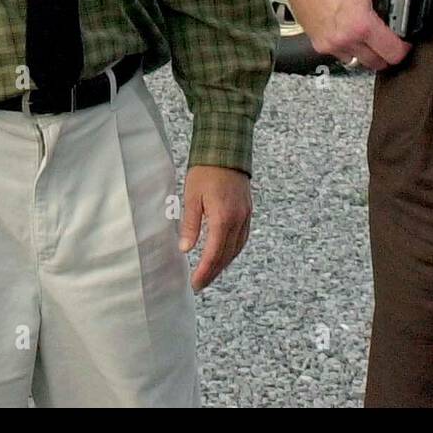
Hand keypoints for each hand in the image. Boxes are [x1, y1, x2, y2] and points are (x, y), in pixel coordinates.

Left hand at [179, 165, 251, 290]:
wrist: (227, 148)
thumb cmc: (206, 170)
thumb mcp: (192, 197)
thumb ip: (190, 224)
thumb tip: (185, 249)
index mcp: (223, 218)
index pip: (213, 253)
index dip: (204, 271)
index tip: (195, 284)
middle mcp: (238, 219)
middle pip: (226, 255)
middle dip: (213, 272)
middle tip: (200, 284)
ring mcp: (245, 215)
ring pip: (236, 248)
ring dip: (224, 263)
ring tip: (210, 273)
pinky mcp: (247, 210)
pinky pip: (242, 238)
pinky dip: (232, 250)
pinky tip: (224, 254)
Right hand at [287, 0, 420, 70]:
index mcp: (361, 24)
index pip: (393, 53)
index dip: (404, 47)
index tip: (405, 38)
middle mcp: (345, 40)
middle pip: (377, 63)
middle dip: (387, 53)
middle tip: (390, 36)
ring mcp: (329, 44)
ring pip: (359, 62)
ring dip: (368, 52)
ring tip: (370, 33)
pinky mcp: (318, 43)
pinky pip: (341, 55)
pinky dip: (350, 48)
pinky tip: (351, 30)